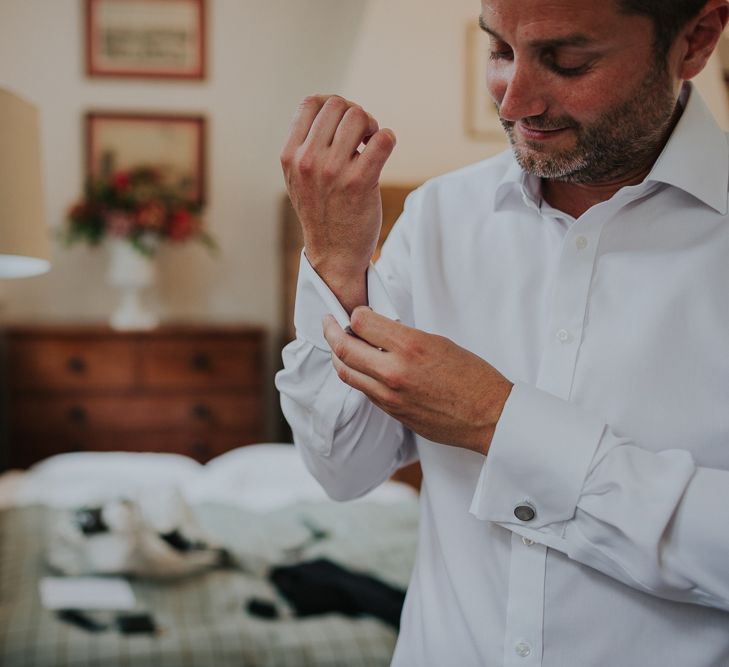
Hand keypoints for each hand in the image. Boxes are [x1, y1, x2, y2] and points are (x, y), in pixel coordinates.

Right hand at [280, 95, 396, 312]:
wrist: (333, 254)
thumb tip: (331, 105)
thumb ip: (305, 143)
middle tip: (362, 136)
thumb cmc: (320, 211)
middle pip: (338, 105)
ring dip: (372, 126)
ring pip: (360, 117)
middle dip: (356, 115)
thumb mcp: (298, 177)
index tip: (342, 124)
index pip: (310, 102)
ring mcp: (333, 172)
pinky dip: (388, 139)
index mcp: (290, 155)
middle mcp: (308, 161)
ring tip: (371, 144)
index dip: (333, 105)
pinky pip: (383, 140)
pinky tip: (382, 152)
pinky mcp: (360, 183)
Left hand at [323, 307, 513, 454]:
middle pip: (344, 348)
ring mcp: (390, 396)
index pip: (361, 321)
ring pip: (346, 372)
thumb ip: (403, 336)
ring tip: (338, 344)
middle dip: (331, 331)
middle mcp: (394, 371)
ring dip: (338, 355)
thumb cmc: (472, 376)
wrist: (489, 416)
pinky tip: (361, 366)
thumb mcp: (438, 343)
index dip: (355, 313)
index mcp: (410, 346)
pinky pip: (363, 390)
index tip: (356, 312)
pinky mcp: (391, 412)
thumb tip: (377, 330)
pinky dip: (356, 375)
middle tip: (328, 322)